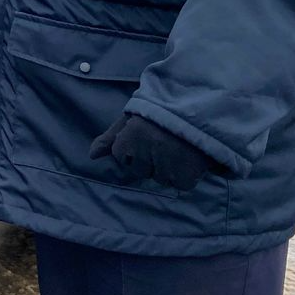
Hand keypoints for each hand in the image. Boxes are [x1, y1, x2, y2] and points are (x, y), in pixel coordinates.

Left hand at [89, 113, 215, 190]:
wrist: (203, 110)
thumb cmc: (163, 113)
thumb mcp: (132, 118)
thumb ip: (110, 137)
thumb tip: (91, 155)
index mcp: (131, 136)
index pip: (121, 156)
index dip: (134, 148)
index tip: (147, 136)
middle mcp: (147, 151)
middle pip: (141, 170)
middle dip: (150, 160)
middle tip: (164, 143)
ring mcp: (167, 165)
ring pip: (160, 178)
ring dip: (168, 168)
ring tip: (179, 149)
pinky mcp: (186, 176)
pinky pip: (179, 184)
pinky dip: (184, 175)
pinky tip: (189, 159)